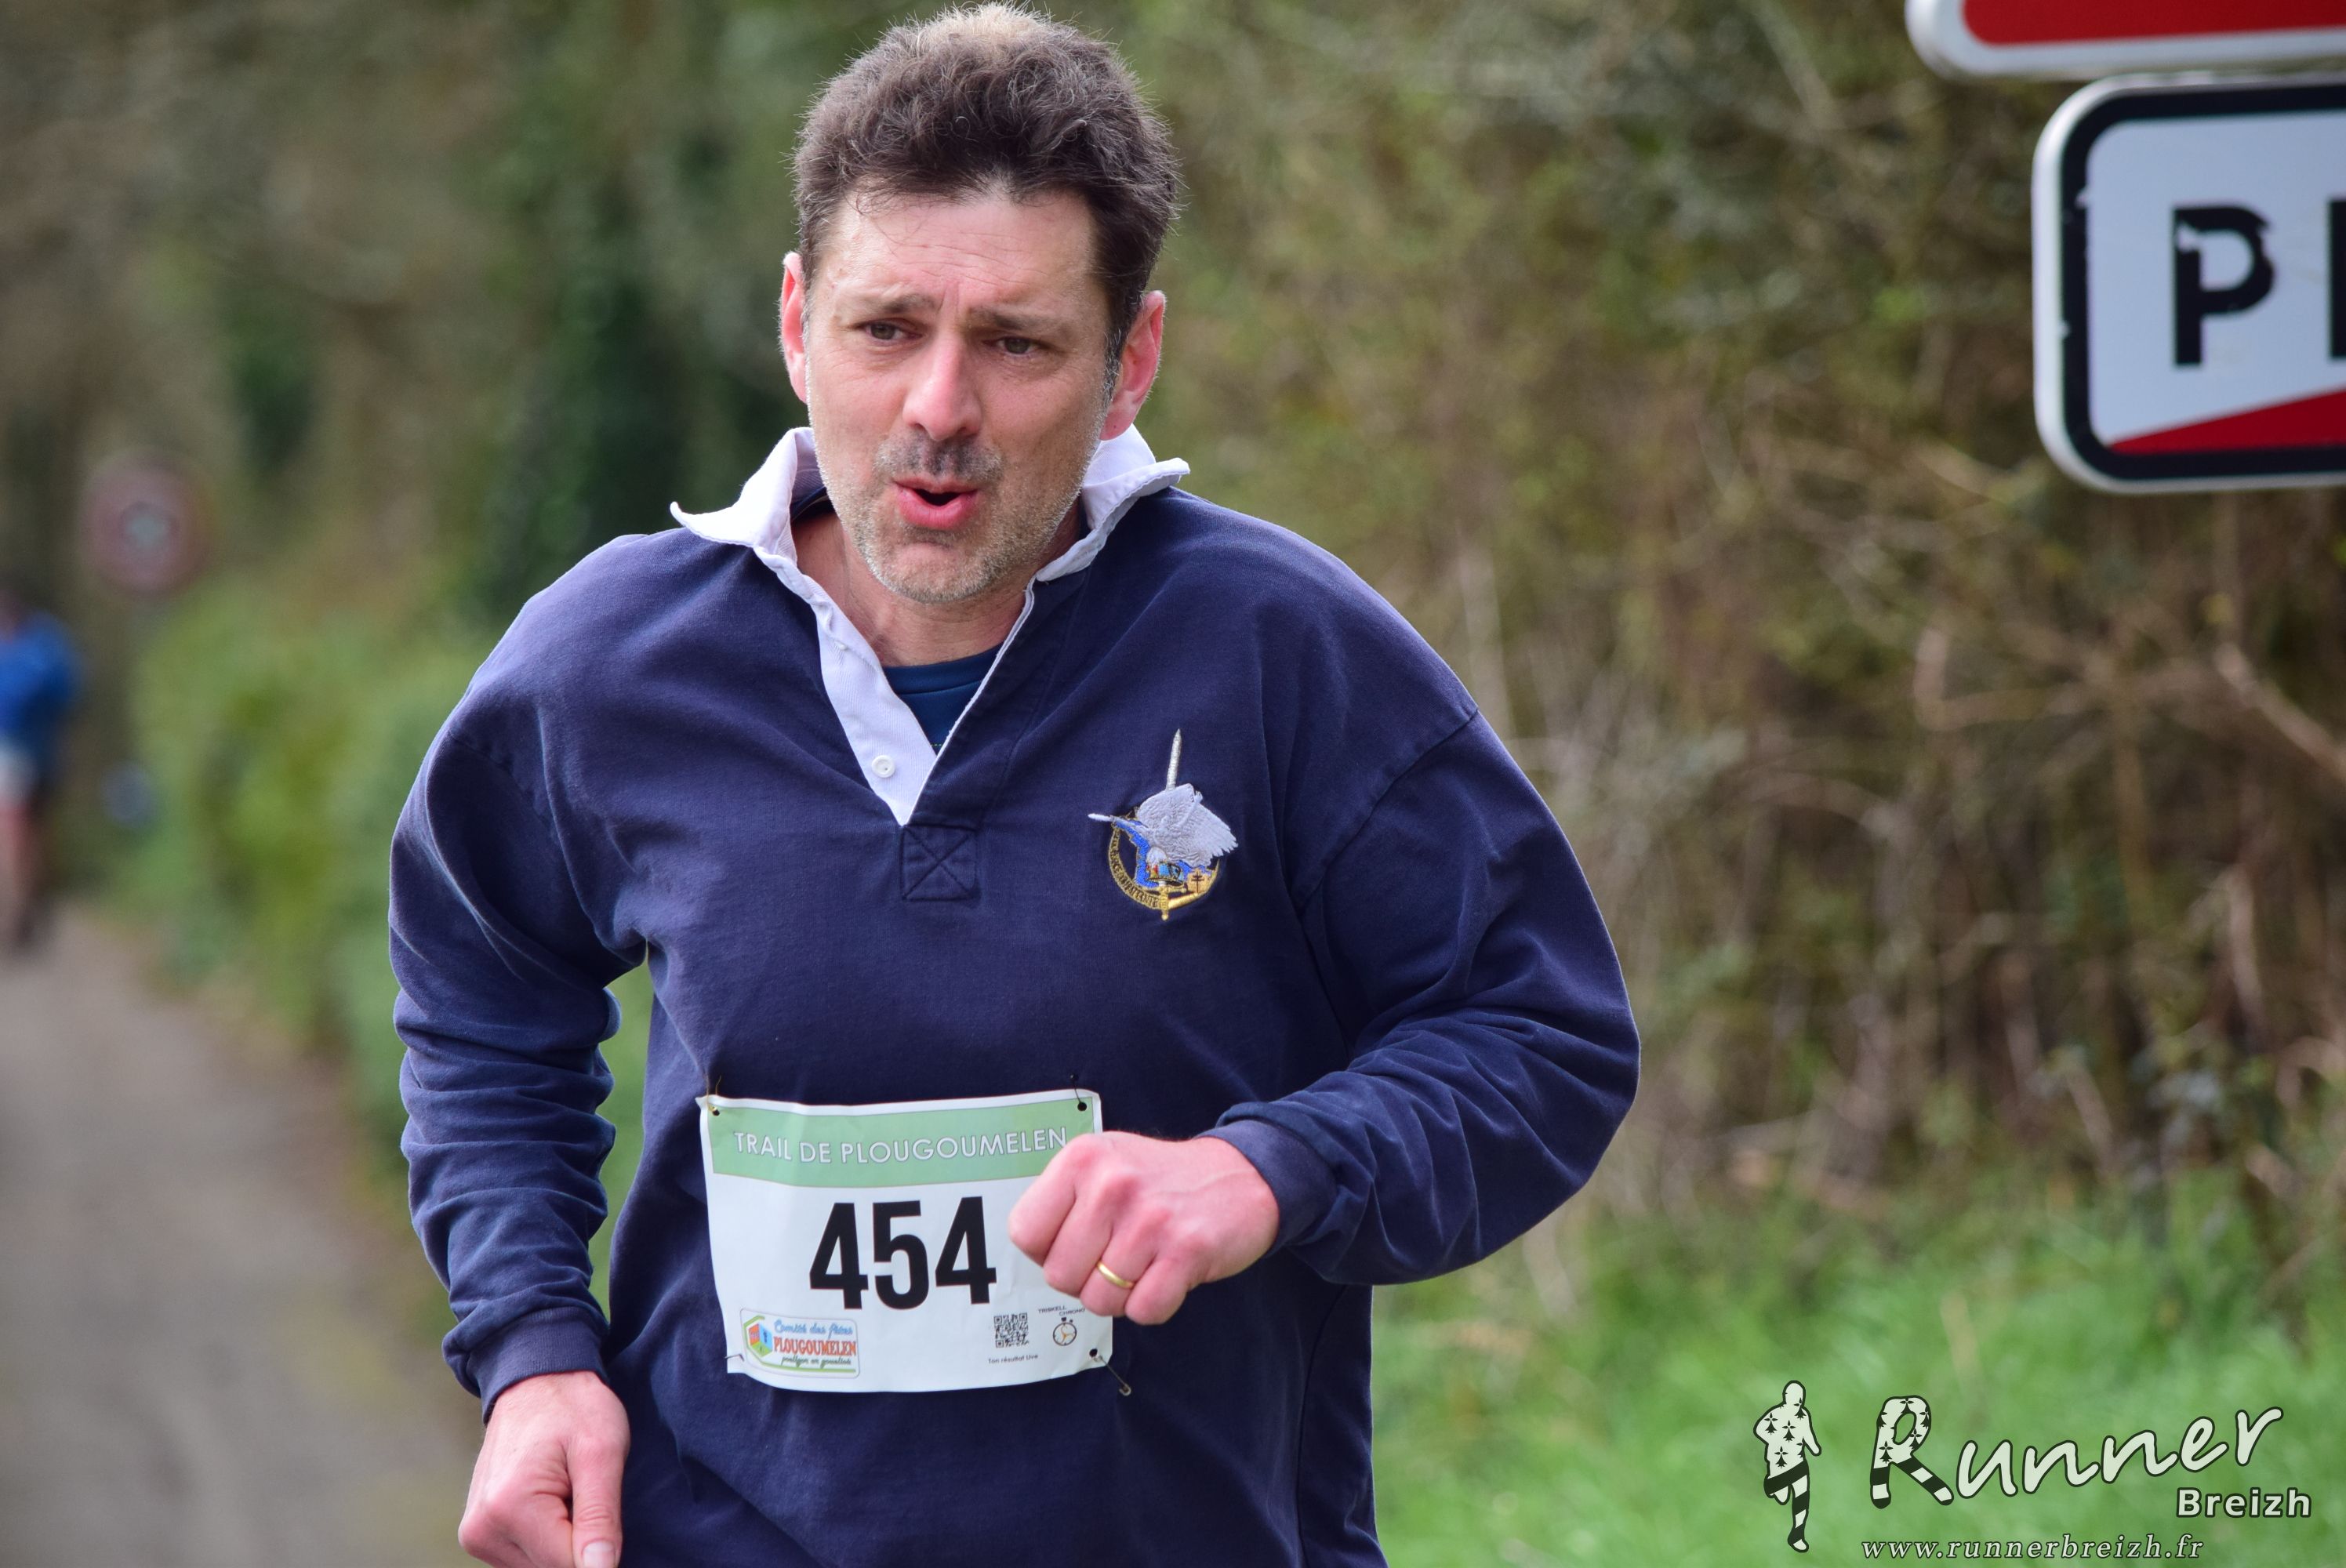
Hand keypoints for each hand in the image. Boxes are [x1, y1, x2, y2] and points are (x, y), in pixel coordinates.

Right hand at [459, 1369, 628, 1567]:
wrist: (536, 1380)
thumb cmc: (574, 1407)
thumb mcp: (602, 1452)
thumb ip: (600, 1519)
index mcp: (509, 1508)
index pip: (570, 1566)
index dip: (601, 1549)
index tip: (605, 1508)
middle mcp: (481, 1529)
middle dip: (580, 1542)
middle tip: (584, 1491)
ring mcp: (476, 1534)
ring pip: (539, 1567)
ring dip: (563, 1541)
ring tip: (570, 1492)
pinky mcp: (480, 1535)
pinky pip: (526, 1558)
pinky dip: (549, 1539)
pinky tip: (556, 1502)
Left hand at [1006, 1132, 1279, 1324]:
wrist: (1242, 1176)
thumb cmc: (1163, 1180)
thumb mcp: (1106, 1163)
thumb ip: (1064, 1201)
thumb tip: (1036, 1254)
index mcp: (1083, 1158)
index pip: (1025, 1232)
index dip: (1047, 1251)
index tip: (1075, 1243)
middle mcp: (1112, 1184)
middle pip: (1060, 1275)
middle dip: (1085, 1279)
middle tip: (1116, 1257)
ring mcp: (1150, 1218)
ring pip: (1100, 1300)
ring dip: (1121, 1296)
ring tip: (1144, 1264)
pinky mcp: (1187, 1250)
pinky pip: (1143, 1311)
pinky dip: (1154, 1305)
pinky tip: (1167, 1274)